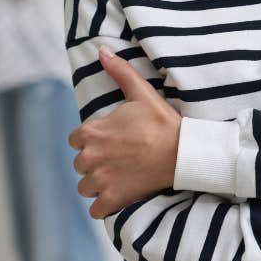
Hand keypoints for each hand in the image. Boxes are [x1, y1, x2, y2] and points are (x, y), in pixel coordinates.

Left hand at [68, 46, 181, 218]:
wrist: (184, 152)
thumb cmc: (163, 122)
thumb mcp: (142, 93)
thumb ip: (120, 72)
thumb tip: (102, 51)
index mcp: (93, 132)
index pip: (77, 139)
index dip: (94, 139)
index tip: (113, 139)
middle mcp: (90, 157)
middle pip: (81, 163)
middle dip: (96, 161)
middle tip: (122, 156)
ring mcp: (100, 181)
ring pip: (86, 186)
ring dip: (99, 183)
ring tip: (122, 174)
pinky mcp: (112, 199)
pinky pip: (97, 209)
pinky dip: (106, 205)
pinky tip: (121, 194)